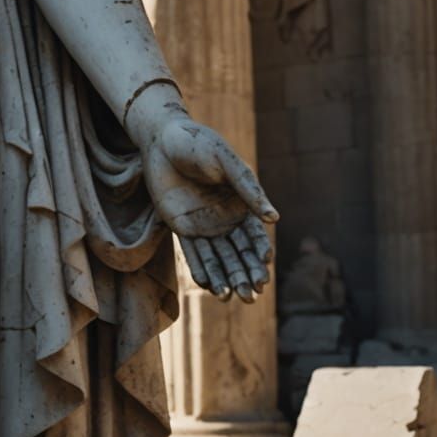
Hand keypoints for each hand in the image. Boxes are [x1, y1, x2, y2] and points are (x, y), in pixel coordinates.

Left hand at [140, 114, 277, 302]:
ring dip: (225, 277)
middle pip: (239, 252)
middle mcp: (225, 219)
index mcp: (241, 204)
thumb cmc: (198, 144)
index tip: (265, 264)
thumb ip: (248, 188)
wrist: (162, 139)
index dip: (260, 251)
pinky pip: (193, 253)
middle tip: (251, 294)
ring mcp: (204, 225)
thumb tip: (274, 218)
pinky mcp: (182, 227)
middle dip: (246, 273)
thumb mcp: (225, 161)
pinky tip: (209, 286)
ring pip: (218, 257)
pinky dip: (201, 269)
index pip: (254, 234)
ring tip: (231, 297)